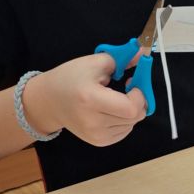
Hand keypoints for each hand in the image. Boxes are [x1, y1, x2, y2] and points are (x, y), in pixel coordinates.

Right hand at [25, 50, 146, 145]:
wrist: (49, 101)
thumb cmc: (70, 78)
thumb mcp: (93, 62)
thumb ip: (122, 59)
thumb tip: (144, 52)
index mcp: (90, 99)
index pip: (130, 108)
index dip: (139, 96)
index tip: (133, 84)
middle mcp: (93, 122)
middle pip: (134, 117)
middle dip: (138, 101)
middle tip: (128, 88)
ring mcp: (96, 135)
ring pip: (132, 124)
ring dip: (131, 111)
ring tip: (115, 99)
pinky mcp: (99, 142)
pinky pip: (125, 131)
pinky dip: (124, 120)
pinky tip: (111, 110)